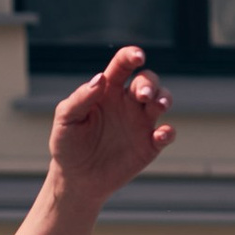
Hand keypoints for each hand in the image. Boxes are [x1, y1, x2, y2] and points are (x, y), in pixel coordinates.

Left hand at [45, 44, 173, 207]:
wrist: (76, 179)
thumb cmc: (68, 145)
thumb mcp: (66, 119)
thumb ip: (80, 98)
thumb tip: (99, 78)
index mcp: (108, 90)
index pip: (123, 65)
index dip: (132, 55)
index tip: (138, 56)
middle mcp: (128, 102)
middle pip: (147, 80)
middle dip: (150, 83)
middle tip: (143, 95)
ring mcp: (141, 122)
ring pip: (162, 100)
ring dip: (164, 97)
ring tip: (159, 104)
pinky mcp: (149, 145)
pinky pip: (166, 134)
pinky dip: (168, 132)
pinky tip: (161, 134)